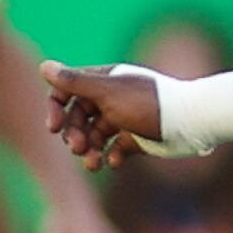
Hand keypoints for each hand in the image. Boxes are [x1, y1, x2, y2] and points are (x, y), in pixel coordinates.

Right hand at [41, 61, 162, 169]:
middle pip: (78, 117)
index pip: (67, 91)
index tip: (54, 128)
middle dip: (74, 134)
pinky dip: (111, 156)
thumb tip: (43, 67)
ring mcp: (124, 118)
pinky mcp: (137, 138)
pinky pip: (115, 149)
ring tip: (93, 164)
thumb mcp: (106, 93)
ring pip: (95, 136)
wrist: (188, 122)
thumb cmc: (147, 103)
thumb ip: (75, 83)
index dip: (56, 109)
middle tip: (79, 149)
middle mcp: (111, 98)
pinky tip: (114, 162)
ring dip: (90, 150)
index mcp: (102, 81)